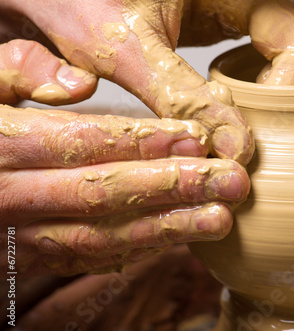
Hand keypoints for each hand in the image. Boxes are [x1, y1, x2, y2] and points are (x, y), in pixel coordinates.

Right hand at [0, 105, 249, 277]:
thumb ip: (18, 70)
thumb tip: (78, 82)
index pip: (81, 143)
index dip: (143, 144)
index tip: (196, 140)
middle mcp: (10, 195)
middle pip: (101, 193)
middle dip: (171, 189)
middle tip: (229, 183)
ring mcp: (23, 233)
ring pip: (102, 235)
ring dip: (167, 228)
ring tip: (221, 218)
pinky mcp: (36, 253)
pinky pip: (92, 256)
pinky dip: (140, 248)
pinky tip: (183, 235)